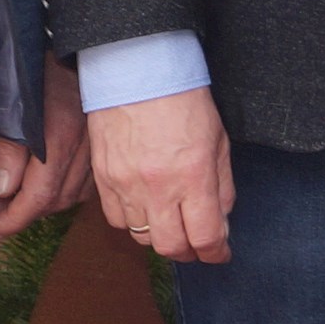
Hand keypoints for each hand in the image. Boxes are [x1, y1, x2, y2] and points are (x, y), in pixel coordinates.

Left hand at [0, 57, 95, 235]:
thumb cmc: (37, 65)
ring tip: (21, 199)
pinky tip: (53, 183)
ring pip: (76, 194)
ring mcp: (98, 145)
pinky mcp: (103, 139)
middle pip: (57, 201)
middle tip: (0, 210)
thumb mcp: (10, 105)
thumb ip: (9, 150)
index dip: (14, 220)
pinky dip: (69, 190)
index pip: (36, 198)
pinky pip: (90, 180)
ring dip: (48, 204)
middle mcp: (84, 148)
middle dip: (26, 213)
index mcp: (58, 141)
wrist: (78, 39)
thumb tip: (5, 190)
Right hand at [92, 83, 236, 263]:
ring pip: (141, 237)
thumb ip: (222, 187)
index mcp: (193, 176)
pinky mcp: (103, 179)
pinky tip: (144, 206)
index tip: (220, 253)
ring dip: (160, 236)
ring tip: (171, 220)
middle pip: (171, 247)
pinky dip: (133, 221)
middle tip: (197, 243)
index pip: (206, 237)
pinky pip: (117, 219)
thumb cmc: (183, 100)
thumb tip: (221, 224)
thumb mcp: (218, 141)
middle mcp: (158, 187)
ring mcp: (126, 185)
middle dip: (189, 252)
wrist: (137, 70)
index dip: (216, 253)